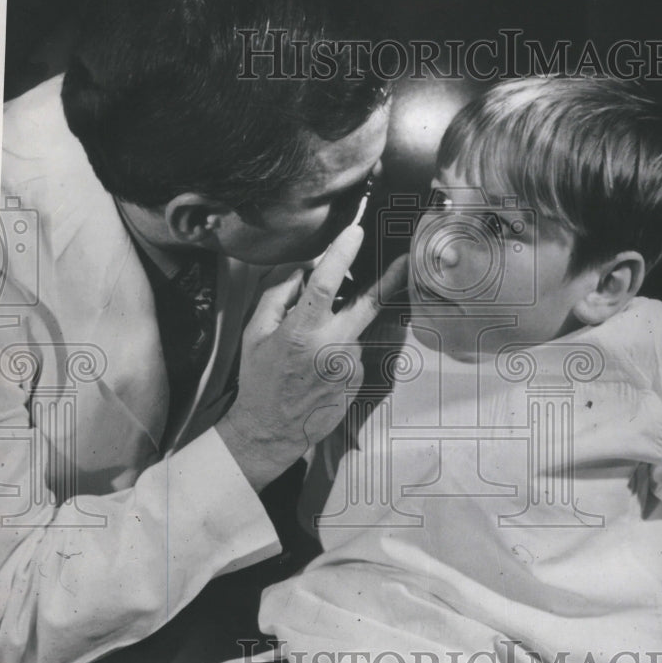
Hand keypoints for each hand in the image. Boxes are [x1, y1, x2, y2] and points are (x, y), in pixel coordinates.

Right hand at [216, 225, 407, 491]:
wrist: (273, 430)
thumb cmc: (259, 379)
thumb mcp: (255, 334)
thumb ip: (278, 296)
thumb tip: (302, 268)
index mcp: (302, 331)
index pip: (326, 283)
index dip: (341, 253)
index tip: (354, 231)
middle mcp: (332, 346)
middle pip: (369, 303)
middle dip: (390, 278)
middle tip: (406, 259)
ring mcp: (350, 364)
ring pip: (352, 328)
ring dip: (339, 326)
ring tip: (311, 350)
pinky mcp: (358, 378)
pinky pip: (351, 350)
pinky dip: (339, 348)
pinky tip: (319, 366)